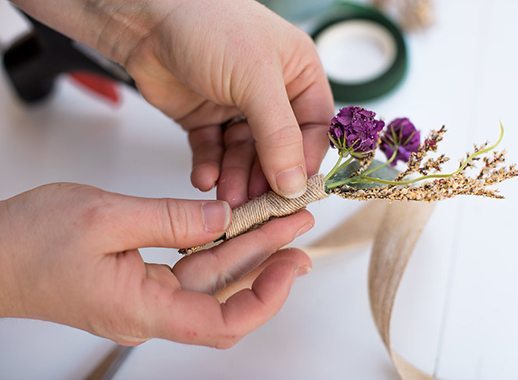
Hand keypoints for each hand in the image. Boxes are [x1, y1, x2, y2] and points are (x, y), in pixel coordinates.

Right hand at [0, 184, 312, 346]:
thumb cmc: (29, 243)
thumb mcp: (105, 218)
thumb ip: (170, 219)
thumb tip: (221, 218)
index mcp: (142, 308)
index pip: (222, 321)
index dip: (265, 297)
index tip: (290, 265)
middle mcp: (149, 311)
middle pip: (224, 292)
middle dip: (266, 259)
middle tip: (296, 227)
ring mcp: (145, 297)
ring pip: (209, 276)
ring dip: (244, 247)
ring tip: (276, 219)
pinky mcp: (139, 281)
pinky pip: (187, 265)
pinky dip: (213, 243)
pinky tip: (233, 222)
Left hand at [12, 0, 333, 204]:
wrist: (145, 17)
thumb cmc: (209, 27)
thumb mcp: (255, 80)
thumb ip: (278, 135)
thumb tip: (295, 185)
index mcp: (298, 74)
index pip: (314, 129)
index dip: (306, 162)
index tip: (293, 192)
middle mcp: (271, 94)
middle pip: (278, 148)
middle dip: (266, 176)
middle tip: (256, 204)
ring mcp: (237, 107)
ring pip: (245, 155)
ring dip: (237, 178)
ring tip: (227, 197)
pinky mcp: (206, 119)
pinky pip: (214, 152)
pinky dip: (210, 167)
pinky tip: (204, 178)